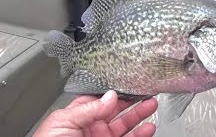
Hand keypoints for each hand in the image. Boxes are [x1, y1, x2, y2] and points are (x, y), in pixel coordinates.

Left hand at [34, 90, 157, 136]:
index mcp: (78, 116)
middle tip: (145, 91)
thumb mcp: (63, 122)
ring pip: (126, 124)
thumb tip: (109, 96)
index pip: (100, 99)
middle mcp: (92, 126)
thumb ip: (88, 108)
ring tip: (151, 105)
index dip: (115, 91)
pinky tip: (148, 127)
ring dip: (140, 114)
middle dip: (132, 100)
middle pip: (116, 109)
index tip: (128, 83)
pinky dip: (141, 133)